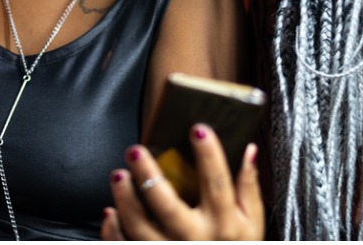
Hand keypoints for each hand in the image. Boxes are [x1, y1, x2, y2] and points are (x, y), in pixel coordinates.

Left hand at [102, 124, 263, 240]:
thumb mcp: (252, 222)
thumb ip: (249, 187)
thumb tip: (249, 150)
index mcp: (223, 224)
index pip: (216, 183)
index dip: (208, 155)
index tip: (198, 129)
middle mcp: (196, 238)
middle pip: (168, 205)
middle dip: (149, 176)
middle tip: (135, 151)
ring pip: (141, 227)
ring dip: (126, 200)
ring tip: (118, 175)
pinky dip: (114, 230)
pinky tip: (110, 211)